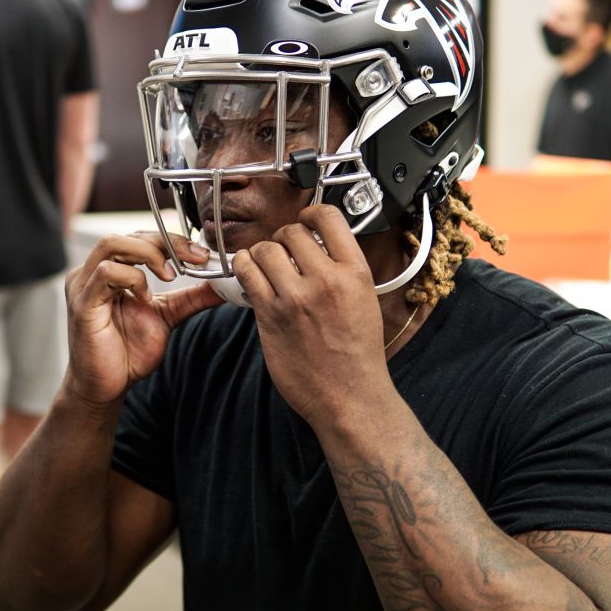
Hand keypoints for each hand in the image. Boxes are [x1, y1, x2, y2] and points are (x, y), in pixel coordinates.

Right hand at [65, 231, 222, 406]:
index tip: (200, 254)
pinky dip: (132, 278)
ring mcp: (82, 286)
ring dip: (148, 254)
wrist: (105, 388)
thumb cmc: (127, 353)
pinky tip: (145, 297)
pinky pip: (106, 273)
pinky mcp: (82, 303)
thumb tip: (222, 285)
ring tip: (169, 275)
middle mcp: (90, 272)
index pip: (139, 238)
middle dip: (165, 242)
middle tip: (193, 259)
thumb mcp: (167, 316)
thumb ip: (191, 297)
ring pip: (112, 244)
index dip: (171, 240)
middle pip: (127, 235)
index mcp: (108, 271)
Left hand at [231, 204, 390, 427]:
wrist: (349, 397)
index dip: (311, 214)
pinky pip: (247, 273)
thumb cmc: (357, 355)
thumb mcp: (365, 300)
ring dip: (261, 253)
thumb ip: (343, 270)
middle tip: (283, 253)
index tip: (305, 222)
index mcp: (355, 273)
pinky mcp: (270, 316)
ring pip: (264, 249)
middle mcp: (326, 280)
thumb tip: (319, 246)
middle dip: (284, 238)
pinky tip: (250, 275)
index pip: (327, 217)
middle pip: (291, 231)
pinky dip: (244, 268)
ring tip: (265, 266)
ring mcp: (296, 298)